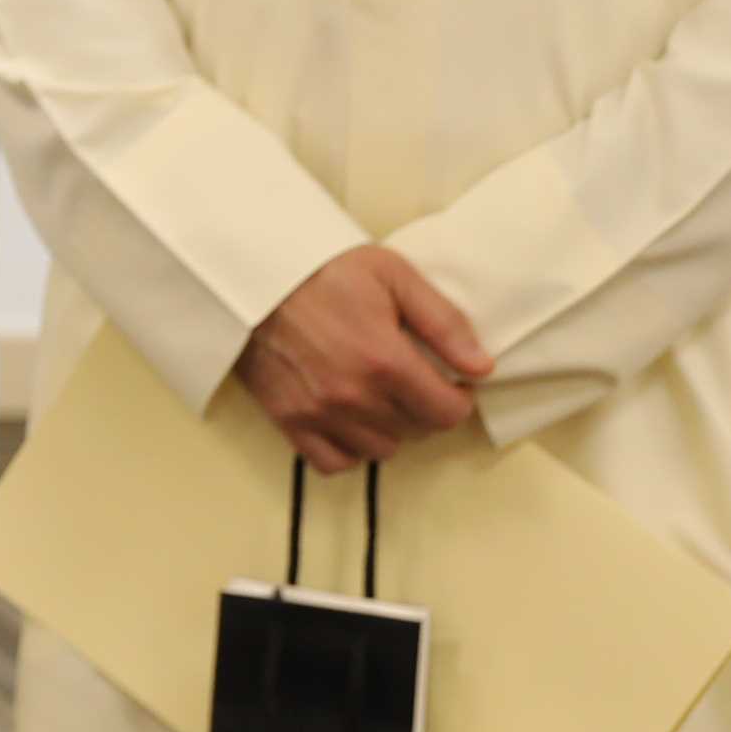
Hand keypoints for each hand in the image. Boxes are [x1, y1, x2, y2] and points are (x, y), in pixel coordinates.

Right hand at [234, 247, 490, 472]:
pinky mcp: (288, 419)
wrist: (249, 275)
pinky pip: (334, 462)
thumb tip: (482, 367)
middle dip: (427, 408)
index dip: (459, 399)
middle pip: (417, 430)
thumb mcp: (393, 276)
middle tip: (416, 381)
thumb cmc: (323, 269)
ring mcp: (317, 412)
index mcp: (384, 360)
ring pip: (381, 449)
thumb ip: (443, 323)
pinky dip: (351, 449)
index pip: (447, 412)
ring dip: (391, 428)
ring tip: (383, 397)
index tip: (453, 382)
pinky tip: (353, 421)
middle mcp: (352, 396)